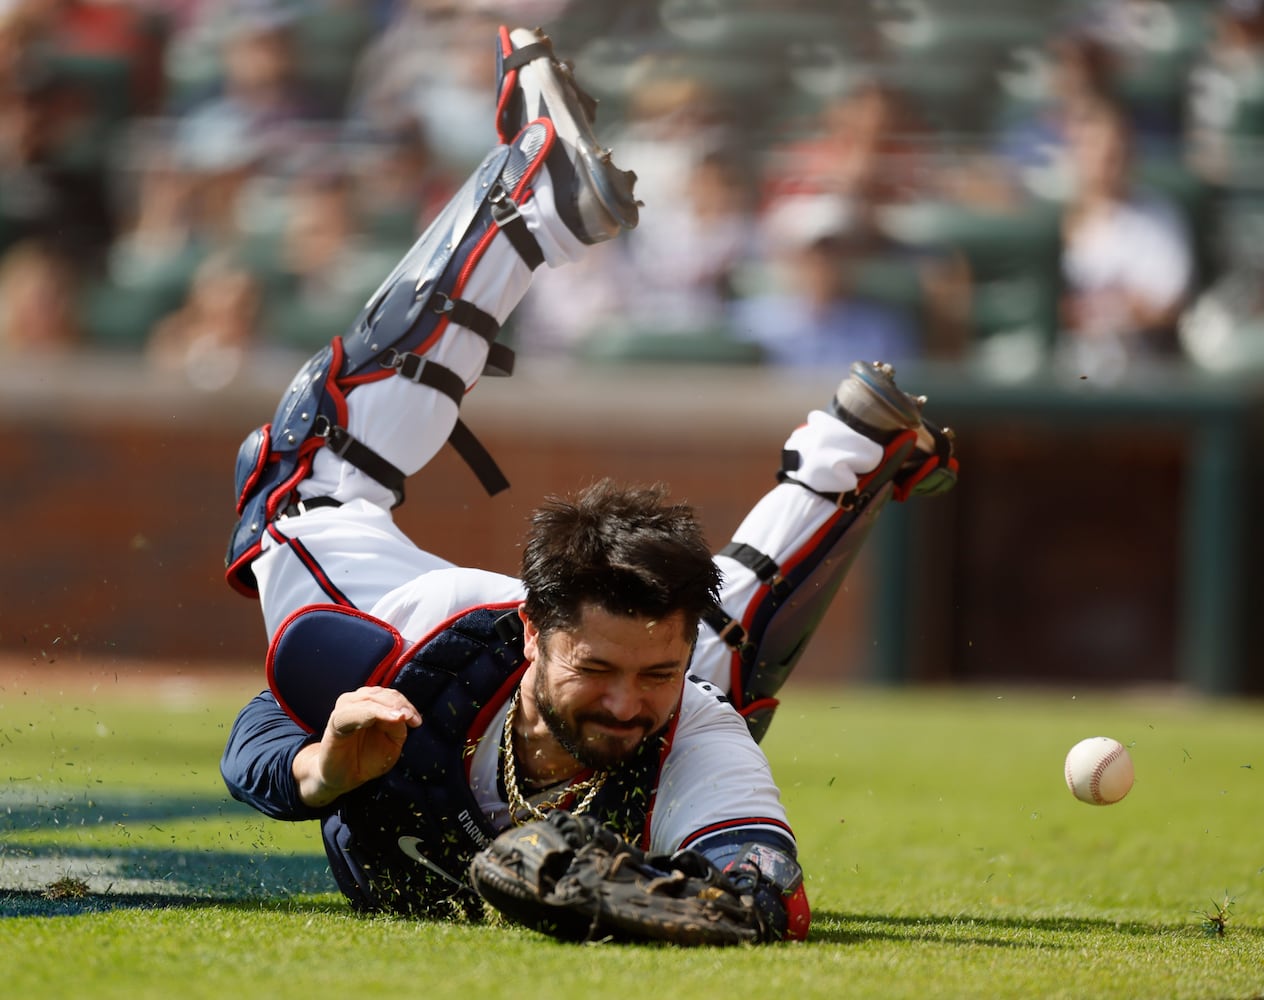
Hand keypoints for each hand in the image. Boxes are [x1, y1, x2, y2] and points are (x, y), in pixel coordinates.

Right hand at [293, 686, 421, 807]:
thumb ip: (397, 727)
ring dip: (388, 706)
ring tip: (402, 717)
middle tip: (411, 718)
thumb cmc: (366, 759)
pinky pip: (352, 712)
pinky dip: (372, 713)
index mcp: (371, 705)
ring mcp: (345, 710)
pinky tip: (388, 719)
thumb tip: (402, 714)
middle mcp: (356, 702)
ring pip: (369, 698)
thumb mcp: (391, 744)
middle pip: (381, 694)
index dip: (405, 704)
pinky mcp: (336, 722)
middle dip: (399, 704)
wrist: (343, 778)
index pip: (390, 696)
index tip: (418, 721)